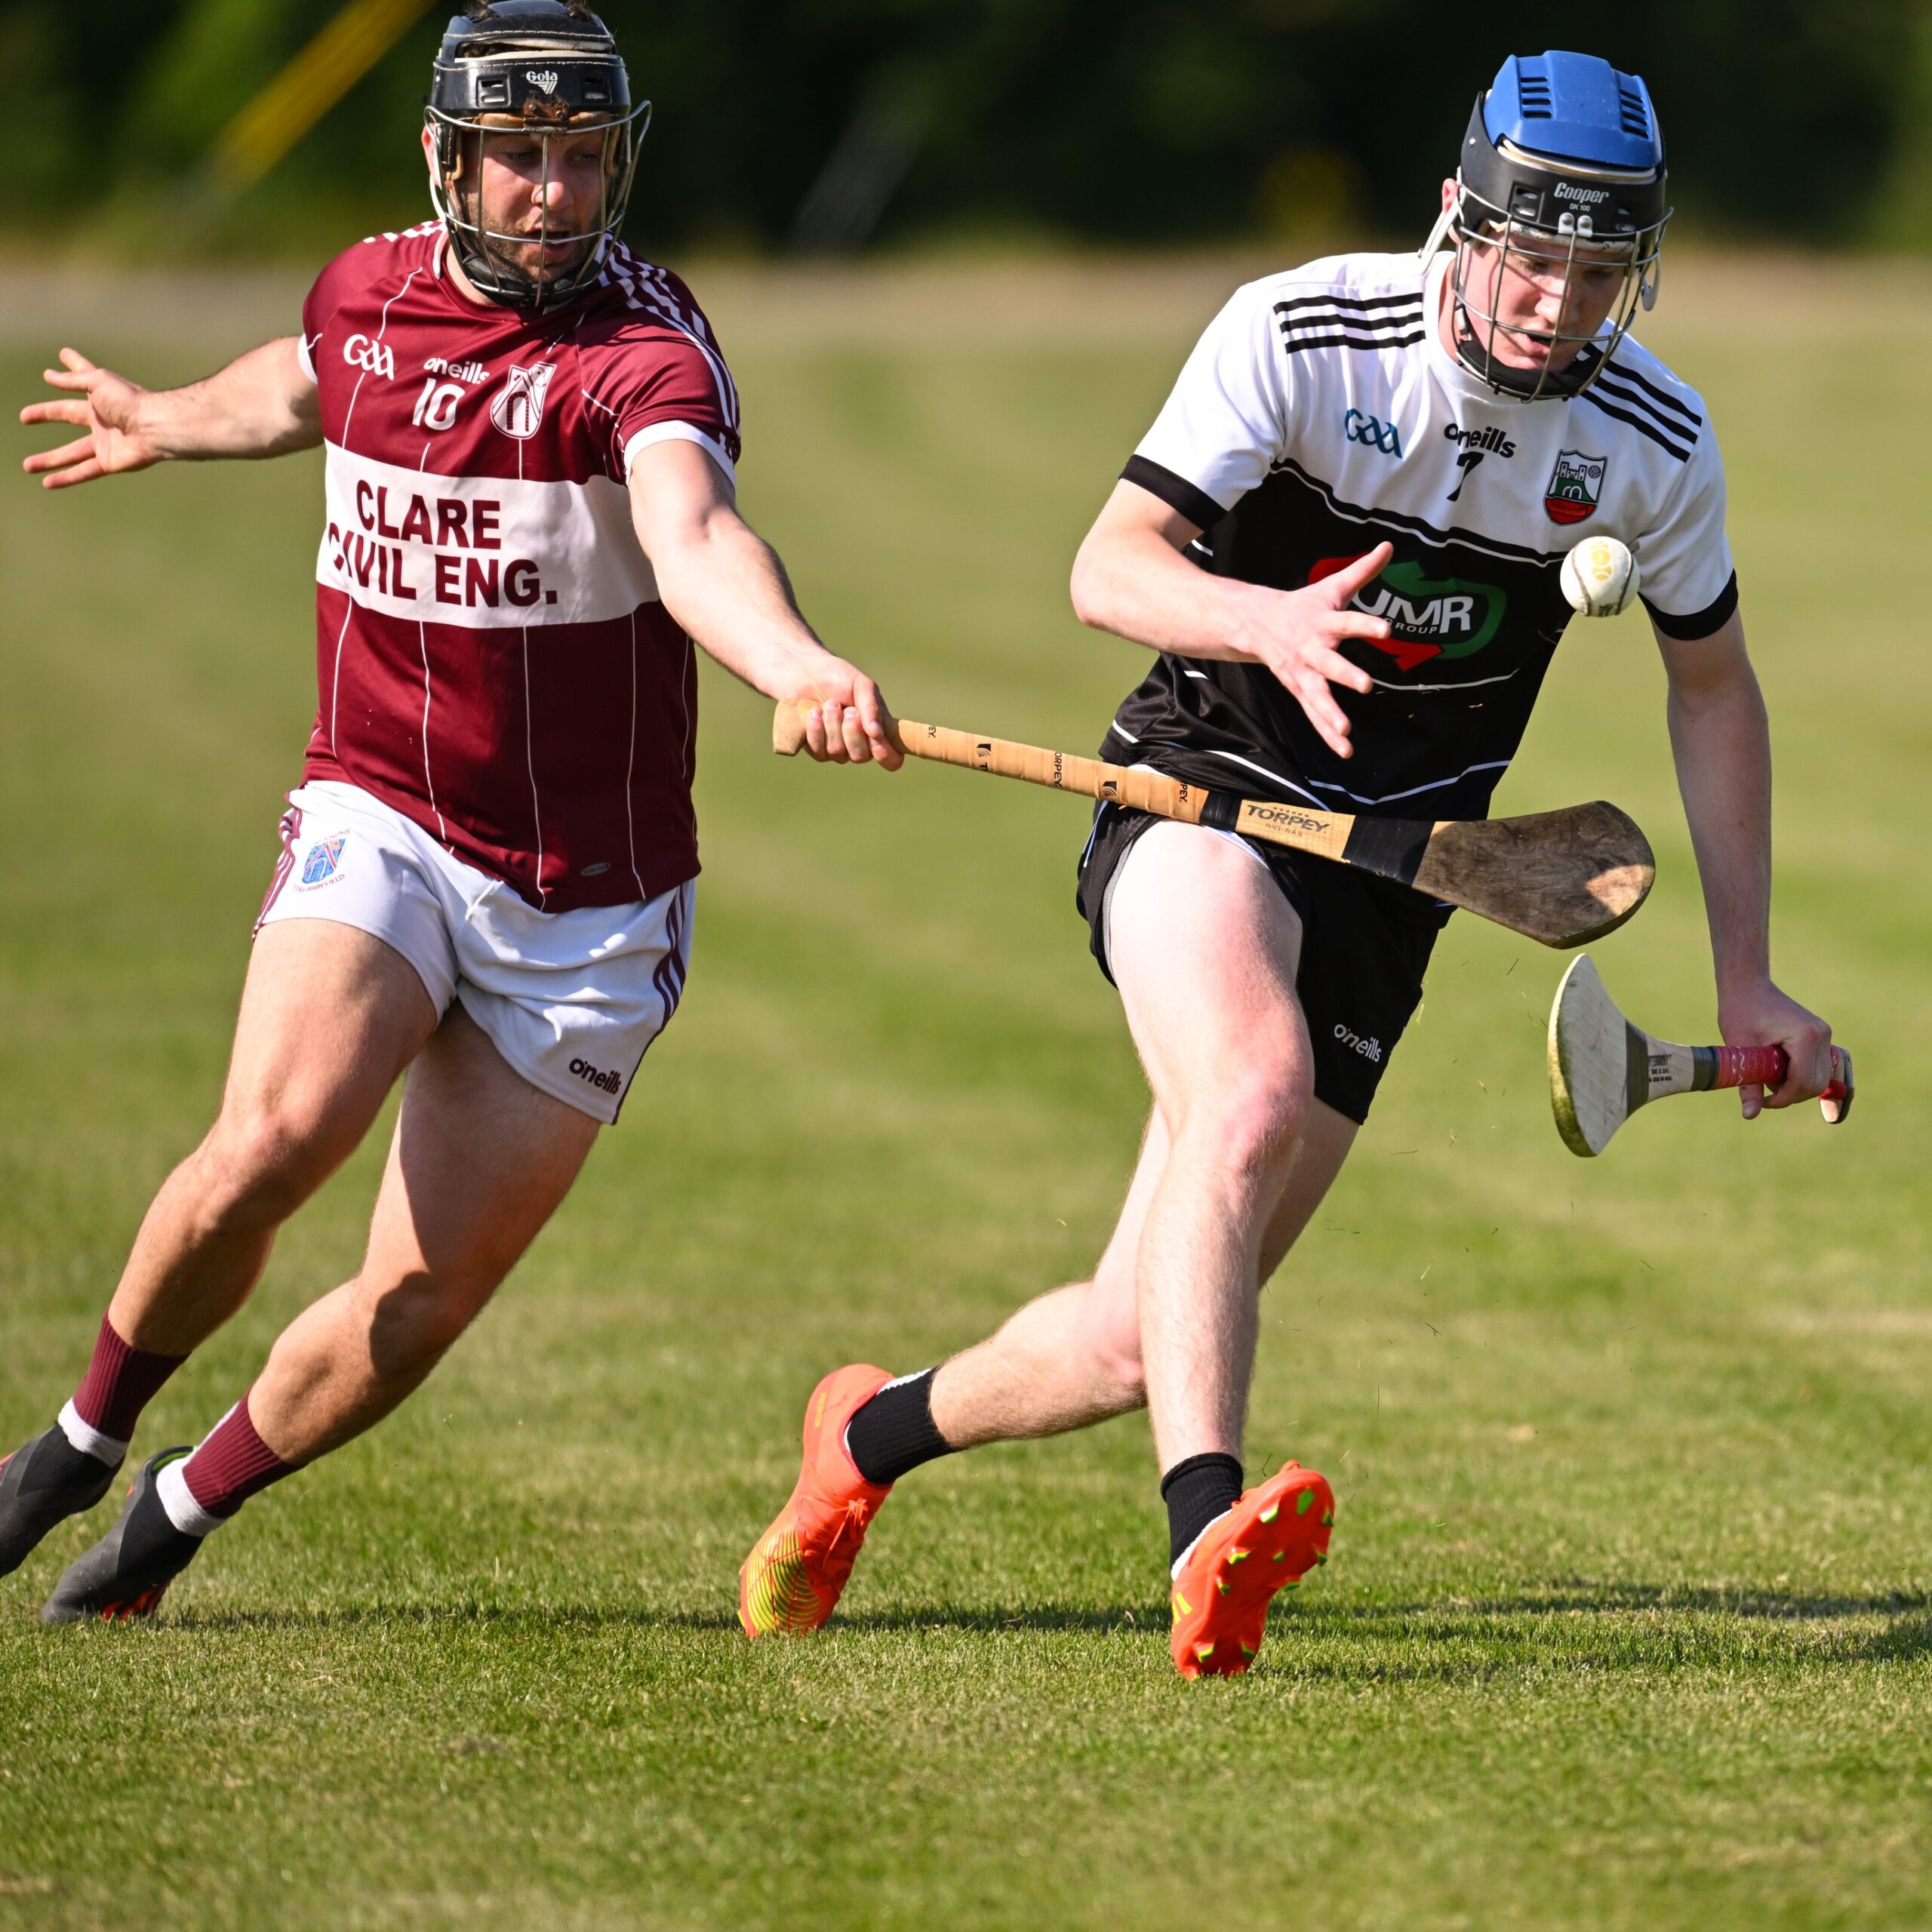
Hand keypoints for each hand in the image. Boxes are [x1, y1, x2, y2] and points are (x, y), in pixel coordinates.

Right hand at [20, 349, 162, 487]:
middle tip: (24, 416)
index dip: (64, 376)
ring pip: (71, 453)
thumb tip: (50, 374)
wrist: (154, 427)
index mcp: (100, 398)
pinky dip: (66, 478)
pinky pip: (84, 472)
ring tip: (27, 466)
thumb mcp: (97, 381)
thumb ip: (73, 380)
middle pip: (67, 416)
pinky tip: (47, 483)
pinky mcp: (110, 462)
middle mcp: (101, 419)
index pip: (76, 383)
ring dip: (49, 459)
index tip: (48, 373)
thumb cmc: (129, 400)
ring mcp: (105, 442)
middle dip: (46, 415)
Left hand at [794, 661, 903, 769]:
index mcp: (877, 731)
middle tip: (848, 710)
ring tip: (830, 704)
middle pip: (861, 757)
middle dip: (853, 731)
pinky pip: (818, 752)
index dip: (886, 755)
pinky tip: (814, 712)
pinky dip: (816, 730)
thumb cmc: (838, 677)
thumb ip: (872, 707)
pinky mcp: (815, 748)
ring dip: (833, 726)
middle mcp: (859, 745)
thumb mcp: (861, 685)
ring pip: (838, 753)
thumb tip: (877, 734)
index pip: (891, 759)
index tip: (875, 737)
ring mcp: (836, 749)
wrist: (805, 671)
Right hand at [1231, 542, 1392, 758]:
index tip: (1387, 630)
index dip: (1366, 625)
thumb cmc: (1302, 606)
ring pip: (1317, 696)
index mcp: (1322, 622)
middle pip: (1329, 664)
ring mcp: (1303, 674)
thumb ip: (1363, 570)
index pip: (1348, 621)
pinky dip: (1328, 733)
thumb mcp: (1331, 586)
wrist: (1254, 625)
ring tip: (1347, 731)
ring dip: (1330, 715)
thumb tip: (1389, 546)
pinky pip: (1314, 715)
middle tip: (1366, 685)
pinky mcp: (1299, 690)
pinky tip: (1345, 749)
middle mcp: (1311, 650)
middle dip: (1345, 675)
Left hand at [1717, 978, 1832, 1117]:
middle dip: (1792, 1095)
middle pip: (1817, 1084)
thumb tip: (1750, 1115)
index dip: (1783, 1099)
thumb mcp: (1741, 1050)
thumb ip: (1749, 1084)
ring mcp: (1825, 1035)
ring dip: (1799, 1086)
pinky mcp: (1821, 1036)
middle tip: (1765, 1090)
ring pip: (1823, 1078)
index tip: (1763, 1102)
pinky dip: (1809, 1077)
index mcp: (1806, 1037)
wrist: (1747, 986)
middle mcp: (1823, 1035)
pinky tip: (1793, 1080)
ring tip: (1771, 1077)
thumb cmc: (1740, 1012)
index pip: (1803, 1082)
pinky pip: (1823, 1066)